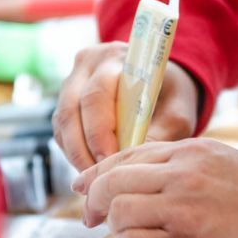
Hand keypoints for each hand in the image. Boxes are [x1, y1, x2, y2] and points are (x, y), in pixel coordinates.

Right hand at [53, 42, 199, 171]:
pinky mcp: (66, 98)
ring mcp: (73, 78)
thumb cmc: (172, 97)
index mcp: (118, 58)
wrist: (162, 81)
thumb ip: (158, 135)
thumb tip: (130, 162)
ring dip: (75, 154)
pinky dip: (72, 151)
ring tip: (95, 178)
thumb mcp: (177, 114)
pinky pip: (61, 129)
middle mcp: (89, 63)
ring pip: (62, 122)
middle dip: (83, 149)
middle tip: (98, 178)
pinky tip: (90, 168)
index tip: (110, 161)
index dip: (99, 132)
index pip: (97, 95)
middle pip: (71, 109)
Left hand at [72, 139, 237, 237]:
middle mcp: (184, 174)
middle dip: (95, 200)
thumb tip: (159, 175)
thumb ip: (195, 166)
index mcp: (195, 151)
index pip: (131, 154)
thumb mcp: (233, 166)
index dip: (101, 172)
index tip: (87, 186)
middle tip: (90, 217)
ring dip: (113, 227)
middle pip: (114, 180)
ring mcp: (182, 208)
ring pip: (118, 210)